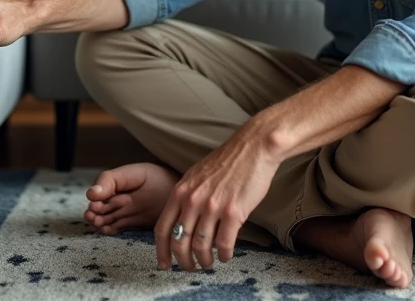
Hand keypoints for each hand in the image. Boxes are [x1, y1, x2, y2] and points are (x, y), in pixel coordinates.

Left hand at [154, 126, 279, 271]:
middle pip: (179, 242)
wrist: (254, 147)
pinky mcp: (234, 212)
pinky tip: (226, 255)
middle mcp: (193, 200)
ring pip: (201, 246)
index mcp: (181, 191)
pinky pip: (224, 243)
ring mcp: (212, 206)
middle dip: (184, 261)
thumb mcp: (197, 175)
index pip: (162, 228)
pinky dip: (224, 255)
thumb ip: (187, 197)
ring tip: (210, 263)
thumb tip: (184, 223)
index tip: (164, 264)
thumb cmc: (228, 161)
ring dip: (205, 261)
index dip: (161, 251)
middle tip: (191, 268)